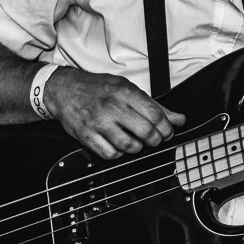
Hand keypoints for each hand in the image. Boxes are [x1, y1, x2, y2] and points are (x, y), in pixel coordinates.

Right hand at [44, 67, 185, 158]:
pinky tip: (119, 146)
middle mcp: (112, 107)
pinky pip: (110, 154)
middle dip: (156, 140)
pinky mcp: (86, 136)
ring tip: (138, 142)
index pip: (155, 114)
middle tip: (155, 139)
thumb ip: (155, 105)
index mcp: (125, 93)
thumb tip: (180, 119)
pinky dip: (118, 154)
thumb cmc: (99, 88)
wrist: (64, 89)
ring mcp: (98, 123)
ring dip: (138, 148)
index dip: (166, 127)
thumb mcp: (129, 89)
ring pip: (129, 146)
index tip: (168, 131)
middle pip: (145, 132)